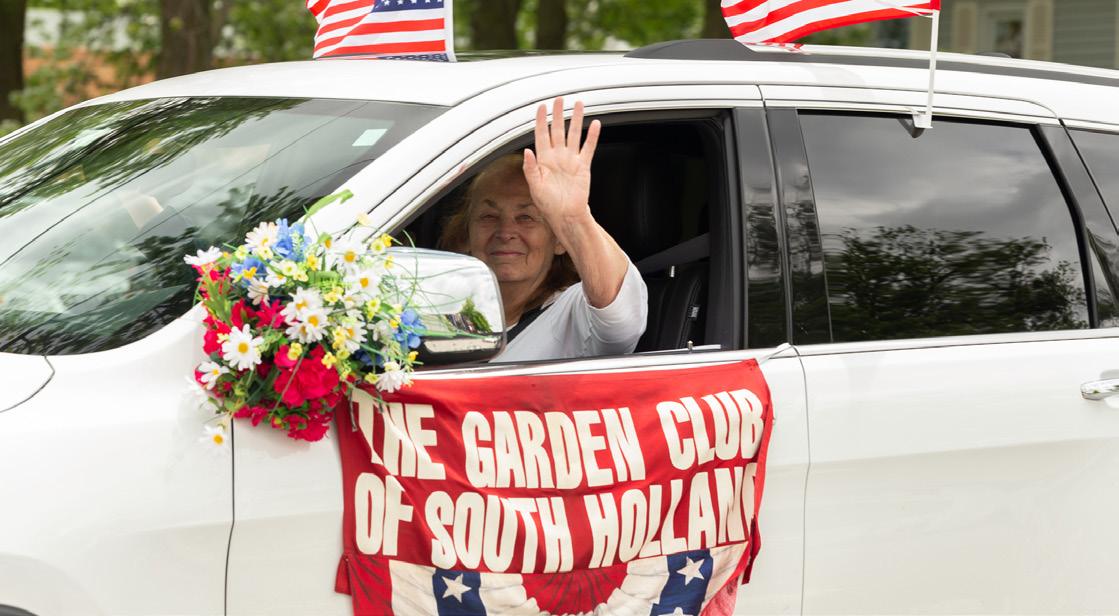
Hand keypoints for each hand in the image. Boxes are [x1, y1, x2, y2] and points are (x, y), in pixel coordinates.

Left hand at [522, 97, 600, 229]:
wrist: (566, 216)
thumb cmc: (548, 205)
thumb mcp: (535, 187)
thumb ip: (530, 169)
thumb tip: (527, 151)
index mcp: (543, 161)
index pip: (541, 135)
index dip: (541, 120)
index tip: (542, 107)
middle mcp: (557, 157)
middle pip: (557, 130)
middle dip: (558, 114)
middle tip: (560, 99)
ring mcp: (571, 160)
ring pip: (574, 135)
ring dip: (576, 120)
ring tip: (578, 104)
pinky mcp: (583, 166)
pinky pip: (588, 148)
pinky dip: (592, 136)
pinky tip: (595, 124)